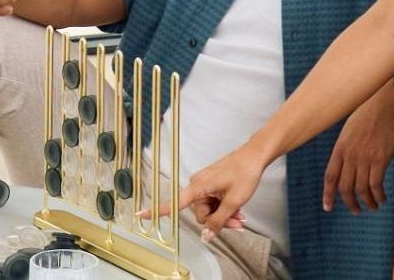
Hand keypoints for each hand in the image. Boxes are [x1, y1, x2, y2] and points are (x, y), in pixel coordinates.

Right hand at [139, 145, 269, 240]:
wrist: (254, 157)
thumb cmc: (244, 174)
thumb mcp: (233, 202)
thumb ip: (219, 220)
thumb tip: (205, 236)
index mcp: (198, 187)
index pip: (174, 203)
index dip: (157, 211)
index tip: (140, 215)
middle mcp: (197, 185)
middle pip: (201, 213)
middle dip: (218, 220)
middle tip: (237, 223)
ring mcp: (205, 184)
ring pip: (210, 209)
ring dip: (224, 215)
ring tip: (241, 216)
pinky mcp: (211, 184)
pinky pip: (214, 202)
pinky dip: (224, 207)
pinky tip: (238, 209)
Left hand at [323, 82, 393, 213]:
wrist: (388, 102)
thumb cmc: (372, 112)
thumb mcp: (351, 129)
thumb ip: (348, 146)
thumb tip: (349, 161)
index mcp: (340, 147)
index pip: (330, 176)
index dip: (328, 194)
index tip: (328, 207)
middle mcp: (349, 155)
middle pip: (344, 187)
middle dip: (350, 203)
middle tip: (356, 210)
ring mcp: (364, 158)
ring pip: (361, 190)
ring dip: (367, 202)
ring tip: (373, 206)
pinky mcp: (380, 159)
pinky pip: (376, 186)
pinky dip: (378, 196)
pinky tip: (382, 198)